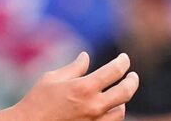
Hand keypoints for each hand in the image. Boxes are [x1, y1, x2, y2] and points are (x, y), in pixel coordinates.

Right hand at [10, 52, 138, 120]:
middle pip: (125, 92)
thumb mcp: (52, 78)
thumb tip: (86, 56)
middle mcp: (94, 105)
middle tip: (133, 75)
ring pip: (121, 110)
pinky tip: (111, 108)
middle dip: (132, 81)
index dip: (122, 62)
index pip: (113, 71)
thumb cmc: (38, 100)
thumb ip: (73, 67)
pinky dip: (114, 113)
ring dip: (122, 100)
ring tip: (119, 92)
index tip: (124, 58)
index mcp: (83, 87)